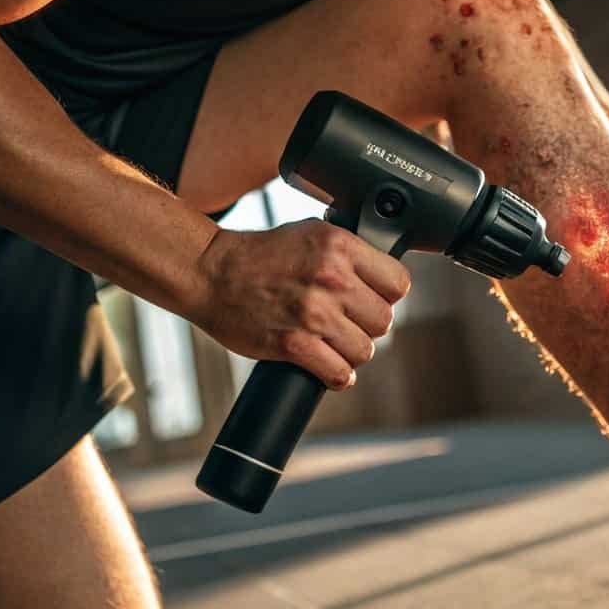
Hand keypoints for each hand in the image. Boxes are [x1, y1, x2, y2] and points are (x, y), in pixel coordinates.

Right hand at [188, 219, 410, 389]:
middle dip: (366, 324)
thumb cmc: (259, 254)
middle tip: (345, 321)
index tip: (372, 298)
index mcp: (339, 246)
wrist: (210, 272)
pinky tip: (325, 365)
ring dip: (350, 351)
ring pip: (364, 350)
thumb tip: (380, 274)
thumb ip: (347, 252)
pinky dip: (335, 375)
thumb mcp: (310, 233)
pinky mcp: (294, 344)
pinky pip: (338, 373)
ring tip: (331, 342)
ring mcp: (313, 313)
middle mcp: (331, 278)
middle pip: (383, 320)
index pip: (398, 283)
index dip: (387, 295)